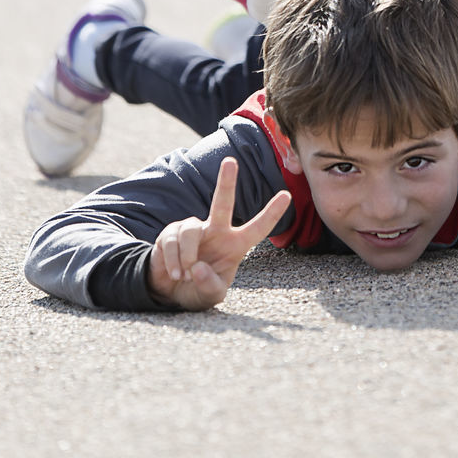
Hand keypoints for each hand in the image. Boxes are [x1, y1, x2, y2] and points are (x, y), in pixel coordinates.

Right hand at [148, 157, 291, 310]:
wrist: (170, 291)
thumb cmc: (198, 289)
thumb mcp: (210, 296)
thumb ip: (209, 286)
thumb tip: (198, 267)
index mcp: (235, 245)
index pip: (257, 228)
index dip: (271, 213)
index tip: (287, 195)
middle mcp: (217, 231)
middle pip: (223, 203)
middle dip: (226, 181)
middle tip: (230, 161)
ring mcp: (194, 229)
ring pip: (191, 231)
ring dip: (187, 257)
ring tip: (184, 275)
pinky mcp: (172, 232)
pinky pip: (172, 242)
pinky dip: (172, 261)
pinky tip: (174, 273)